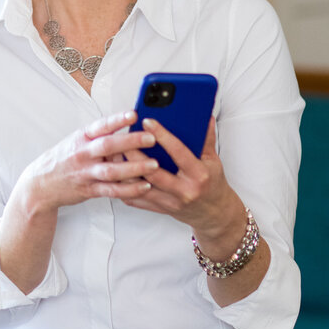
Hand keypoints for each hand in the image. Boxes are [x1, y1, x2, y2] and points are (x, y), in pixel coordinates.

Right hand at [23, 110, 160, 214]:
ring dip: (134, 168)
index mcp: (81, 137)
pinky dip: (129, 189)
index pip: (100, 126)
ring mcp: (85, 173)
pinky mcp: (89, 190)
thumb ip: (99, 135)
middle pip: (108, 146)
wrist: (41, 184)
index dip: (117, 120)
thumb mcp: (76, 140)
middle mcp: (83, 154)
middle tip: (151, 138)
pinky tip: (144, 186)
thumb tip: (127, 125)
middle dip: (131, 142)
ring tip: (154, 164)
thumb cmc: (64, 159)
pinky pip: (111, 190)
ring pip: (111, 170)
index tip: (134, 114)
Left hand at [125, 116, 245, 252]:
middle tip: (123, 137)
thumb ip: (206, 138)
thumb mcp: (213, 160)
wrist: (213, 213)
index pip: (178, 152)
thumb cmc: (212, 184)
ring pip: (140, 186)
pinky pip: (136, 199)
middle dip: (135, 153)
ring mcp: (170, 202)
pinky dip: (124, 186)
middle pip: (153, 171)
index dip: (162, 136)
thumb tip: (204, 116)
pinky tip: (116, 173)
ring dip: (124, 170)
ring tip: (114, 153)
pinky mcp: (159, 208)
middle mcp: (183, 190)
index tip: (148, 121)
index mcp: (198, 174)